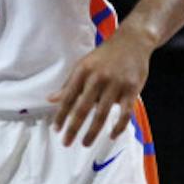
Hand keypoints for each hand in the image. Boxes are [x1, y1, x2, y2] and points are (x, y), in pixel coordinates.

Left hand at [49, 27, 153, 147]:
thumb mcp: (84, 65)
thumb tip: (51, 99)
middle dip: (73, 128)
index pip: (68, 97)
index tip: (56, 129)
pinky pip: (125, 113)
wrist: (133, 41)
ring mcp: (116, 84)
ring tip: (85, 143)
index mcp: (83, 71)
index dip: (61, 115)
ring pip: (101, 113)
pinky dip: (118, 126)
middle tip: (66, 143)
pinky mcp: (132, 89)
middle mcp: (98, 78)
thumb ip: (69, 84)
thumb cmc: (105, 55)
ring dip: (92, 132)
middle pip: (83, 108)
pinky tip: (112, 135)